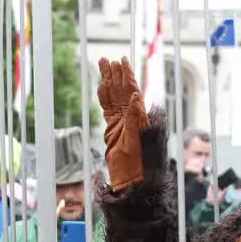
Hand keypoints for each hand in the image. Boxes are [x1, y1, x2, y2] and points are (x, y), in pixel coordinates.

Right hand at [97, 57, 150, 191]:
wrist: (132, 182)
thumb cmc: (139, 165)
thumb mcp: (137, 141)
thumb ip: (135, 118)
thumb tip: (136, 95)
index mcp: (139, 118)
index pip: (132, 91)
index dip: (127, 76)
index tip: (123, 62)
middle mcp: (131, 117)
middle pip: (122, 91)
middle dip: (116, 75)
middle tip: (109, 60)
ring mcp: (121, 122)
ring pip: (113, 97)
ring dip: (109, 82)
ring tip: (103, 67)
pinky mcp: (112, 129)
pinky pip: (107, 109)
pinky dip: (103, 97)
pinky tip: (101, 86)